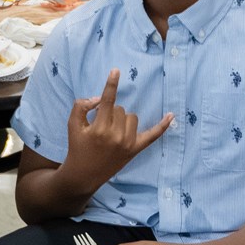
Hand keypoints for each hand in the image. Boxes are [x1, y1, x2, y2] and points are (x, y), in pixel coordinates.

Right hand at [63, 69, 172, 195]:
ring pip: (131, 117)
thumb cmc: (77, 146)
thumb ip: (81, 107)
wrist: (85, 174)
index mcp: (99, 128)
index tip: (116, 71)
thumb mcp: (72, 125)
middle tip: (99, 124)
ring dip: (122, 119)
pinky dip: (163, 126)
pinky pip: (153, 135)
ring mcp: (128, 144)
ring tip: (111, 130)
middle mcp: (116, 136)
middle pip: (119, 109)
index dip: (111, 85)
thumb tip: (99, 98)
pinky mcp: (136, 150)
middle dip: (110, 112)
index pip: (107, 101)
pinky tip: (172, 115)